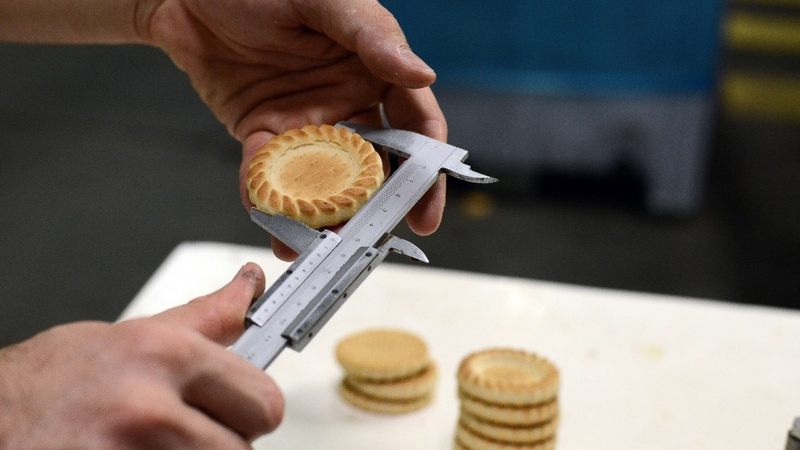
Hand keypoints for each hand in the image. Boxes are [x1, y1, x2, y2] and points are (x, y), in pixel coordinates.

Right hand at [0, 263, 282, 448]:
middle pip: (243, 447)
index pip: (263, 400)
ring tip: (152, 444)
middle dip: (225, 440)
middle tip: (190, 429)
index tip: (240, 407)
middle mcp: (150, 408)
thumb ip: (204, 321)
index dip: (252, 407)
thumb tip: (248, 290)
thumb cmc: (46, 384)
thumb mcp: (128, 337)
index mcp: (163, 356)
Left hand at [138, 0, 447, 259]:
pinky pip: (269, 174)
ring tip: (316, 248)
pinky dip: (269, 200)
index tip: (425, 213)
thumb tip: (422, 76)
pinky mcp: (262, 133)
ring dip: (323, 217)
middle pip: (373, 166)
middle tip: (366, 243)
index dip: (426, 172)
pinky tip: (271, 222)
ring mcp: (305, 122)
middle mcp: (346, 101)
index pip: (415, 126)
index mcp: (374, 68)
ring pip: (323, 181)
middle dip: (375, 209)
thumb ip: (370, 36)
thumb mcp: (323, 0)